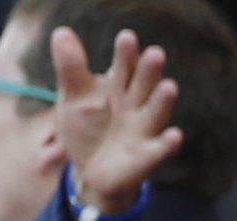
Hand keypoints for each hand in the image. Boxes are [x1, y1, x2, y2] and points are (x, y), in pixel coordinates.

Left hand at [52, 27, 181, 215]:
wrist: (90, 172)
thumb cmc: (88, 128)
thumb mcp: (75, 98)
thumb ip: (71, 69)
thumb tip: (60, 33)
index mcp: (120, 87)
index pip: (124, 67)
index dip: (126, 54)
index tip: (126, 38)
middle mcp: (136, 105)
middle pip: (144, 85)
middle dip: (149, 71)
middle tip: (154, 54)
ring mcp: (143, 131)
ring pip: (156, 113)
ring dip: (163, 101)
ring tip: (170, 87)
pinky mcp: (147, 157)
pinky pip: (159, 150)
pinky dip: (168, 144)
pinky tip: (175, 136)